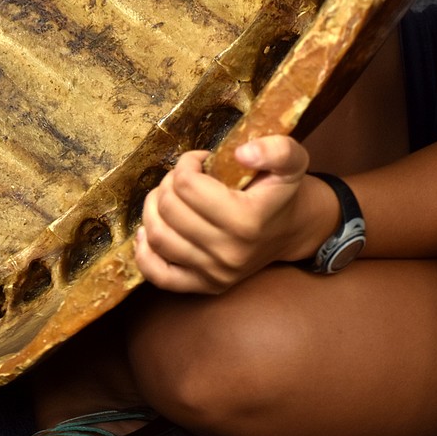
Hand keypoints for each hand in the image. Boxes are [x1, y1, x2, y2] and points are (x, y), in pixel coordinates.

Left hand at [134, 134, 310, 294]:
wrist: (291, 230)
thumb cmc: (283, 191)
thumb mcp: (292, 160)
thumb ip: (275, 149)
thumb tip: (241, 153)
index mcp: (247, 220)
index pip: (188, 185)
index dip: (187, 163)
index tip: (200, 160)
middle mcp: (229, 252)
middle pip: (170, 208)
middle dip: (169, 183)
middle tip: (183, 177)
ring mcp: (215, 273)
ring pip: (158, 237)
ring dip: (153, 209)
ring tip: (168, 196)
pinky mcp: (204, 286)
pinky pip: (159, 275)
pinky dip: (144, 252)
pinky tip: (148, 230)